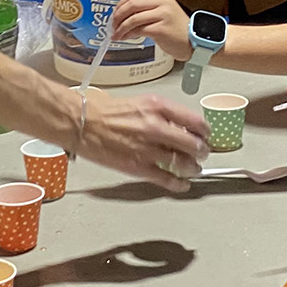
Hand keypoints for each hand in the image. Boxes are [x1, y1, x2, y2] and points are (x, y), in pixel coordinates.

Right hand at [75, 89, 210, 192]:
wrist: (81, 122)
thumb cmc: (102, 110)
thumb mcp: (139, 102)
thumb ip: (160, 113)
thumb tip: (177, 124)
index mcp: (157, 107)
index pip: (195, 120)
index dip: (205, 131)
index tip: (206, 134)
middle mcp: (156, 127)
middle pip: (193, 144)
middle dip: (201, 150)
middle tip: (202, 153)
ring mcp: (148, 149)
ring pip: (183, 163)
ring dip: (192, 168)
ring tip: (194, 169)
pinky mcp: (138, 167)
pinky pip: (166, 179)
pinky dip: (178, 184)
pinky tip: (182, 184)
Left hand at [110, 0, 192, 60]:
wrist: (192, 41)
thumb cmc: (176, 29)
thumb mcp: (161, 12)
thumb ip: (144, 10)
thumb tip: (122, 15)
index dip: (121, 3)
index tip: (115, 13)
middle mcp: (162, 2)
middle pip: (132, 4)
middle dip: (118, 15)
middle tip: (113, 25)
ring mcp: (163, 14)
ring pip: (133, 18)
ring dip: (121, 28)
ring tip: (117, 35)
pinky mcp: (162, 28)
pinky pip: (139, 30)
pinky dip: (129, 35)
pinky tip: (126, 38)